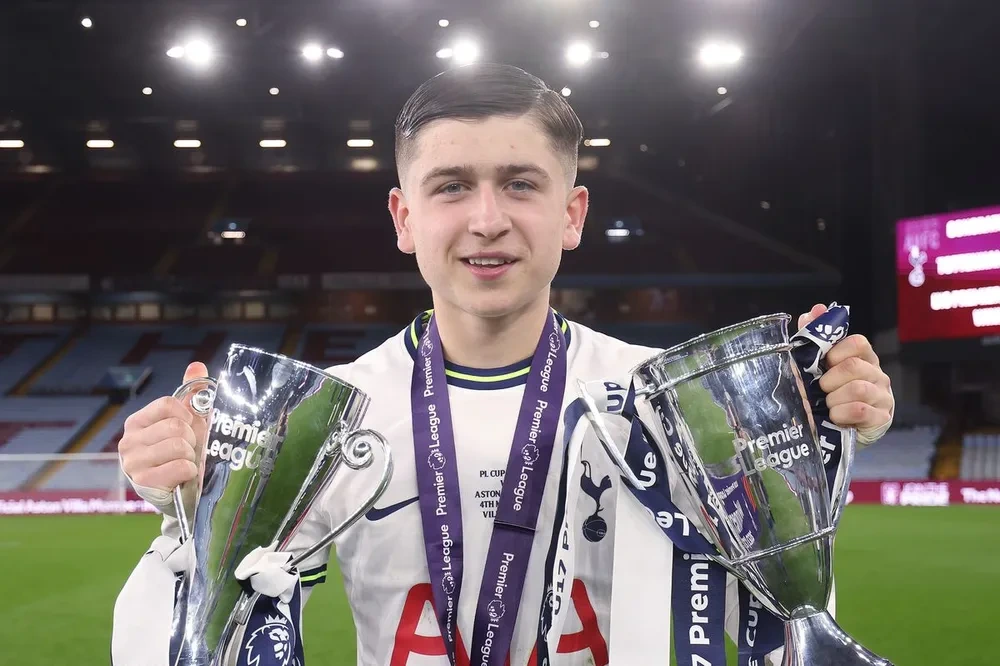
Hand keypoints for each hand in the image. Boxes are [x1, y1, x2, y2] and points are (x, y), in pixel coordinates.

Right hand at [119, 362, 208, 490]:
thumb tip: (197, 365)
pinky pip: (181, 467)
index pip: (168, 404)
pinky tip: (183, 475)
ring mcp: (133, 462)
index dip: (187, 416)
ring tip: (183, 462)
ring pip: (179, 446)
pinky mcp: (143, 482)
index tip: (188, 427)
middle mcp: (129, 440)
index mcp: (137, 421)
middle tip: (187, 450)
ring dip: (190, 456)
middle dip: (191, 439)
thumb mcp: (187, 421)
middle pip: (176, 427)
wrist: (176, 491)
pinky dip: (190, 471)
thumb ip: (191, 393)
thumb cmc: (180, 453)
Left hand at [798, 304, 893, 438]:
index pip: (858, 342)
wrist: (838, 430)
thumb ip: (816, 336)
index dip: (837, 351)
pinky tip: (835, 417)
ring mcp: (882, 396)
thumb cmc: (828, 393)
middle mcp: (877, 374)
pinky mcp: (881, 418)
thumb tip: (816, 309)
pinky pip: (861, 411)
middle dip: (830, 379)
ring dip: (834, 399)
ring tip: (827, 405)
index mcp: (863, 357)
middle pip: (854, 366)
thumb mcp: (818, 365)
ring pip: (858, 389)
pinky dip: (841, 413)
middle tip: (821, 389)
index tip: (825, 363)